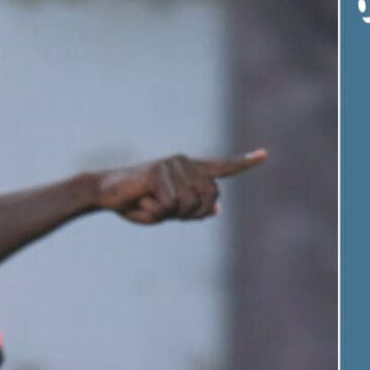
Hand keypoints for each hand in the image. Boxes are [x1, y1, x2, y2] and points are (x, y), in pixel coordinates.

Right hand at [96, 149, 267, 223]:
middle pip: (209, 198)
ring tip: (148, 203)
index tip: (264, 155)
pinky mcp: (159, 171)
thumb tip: (216, 209)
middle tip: (163, 212)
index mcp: (189, 170)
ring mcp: (173, 164)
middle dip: (190, 214)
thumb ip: (191, 210)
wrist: (105, 194)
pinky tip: (140, 201)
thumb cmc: (136, 203)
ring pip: (189, 204)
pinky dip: (154, 212)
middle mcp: (185, 162)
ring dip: (168, 214)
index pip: (221, 167)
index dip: (244, 163)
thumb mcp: (167, 212)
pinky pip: (169, 205)